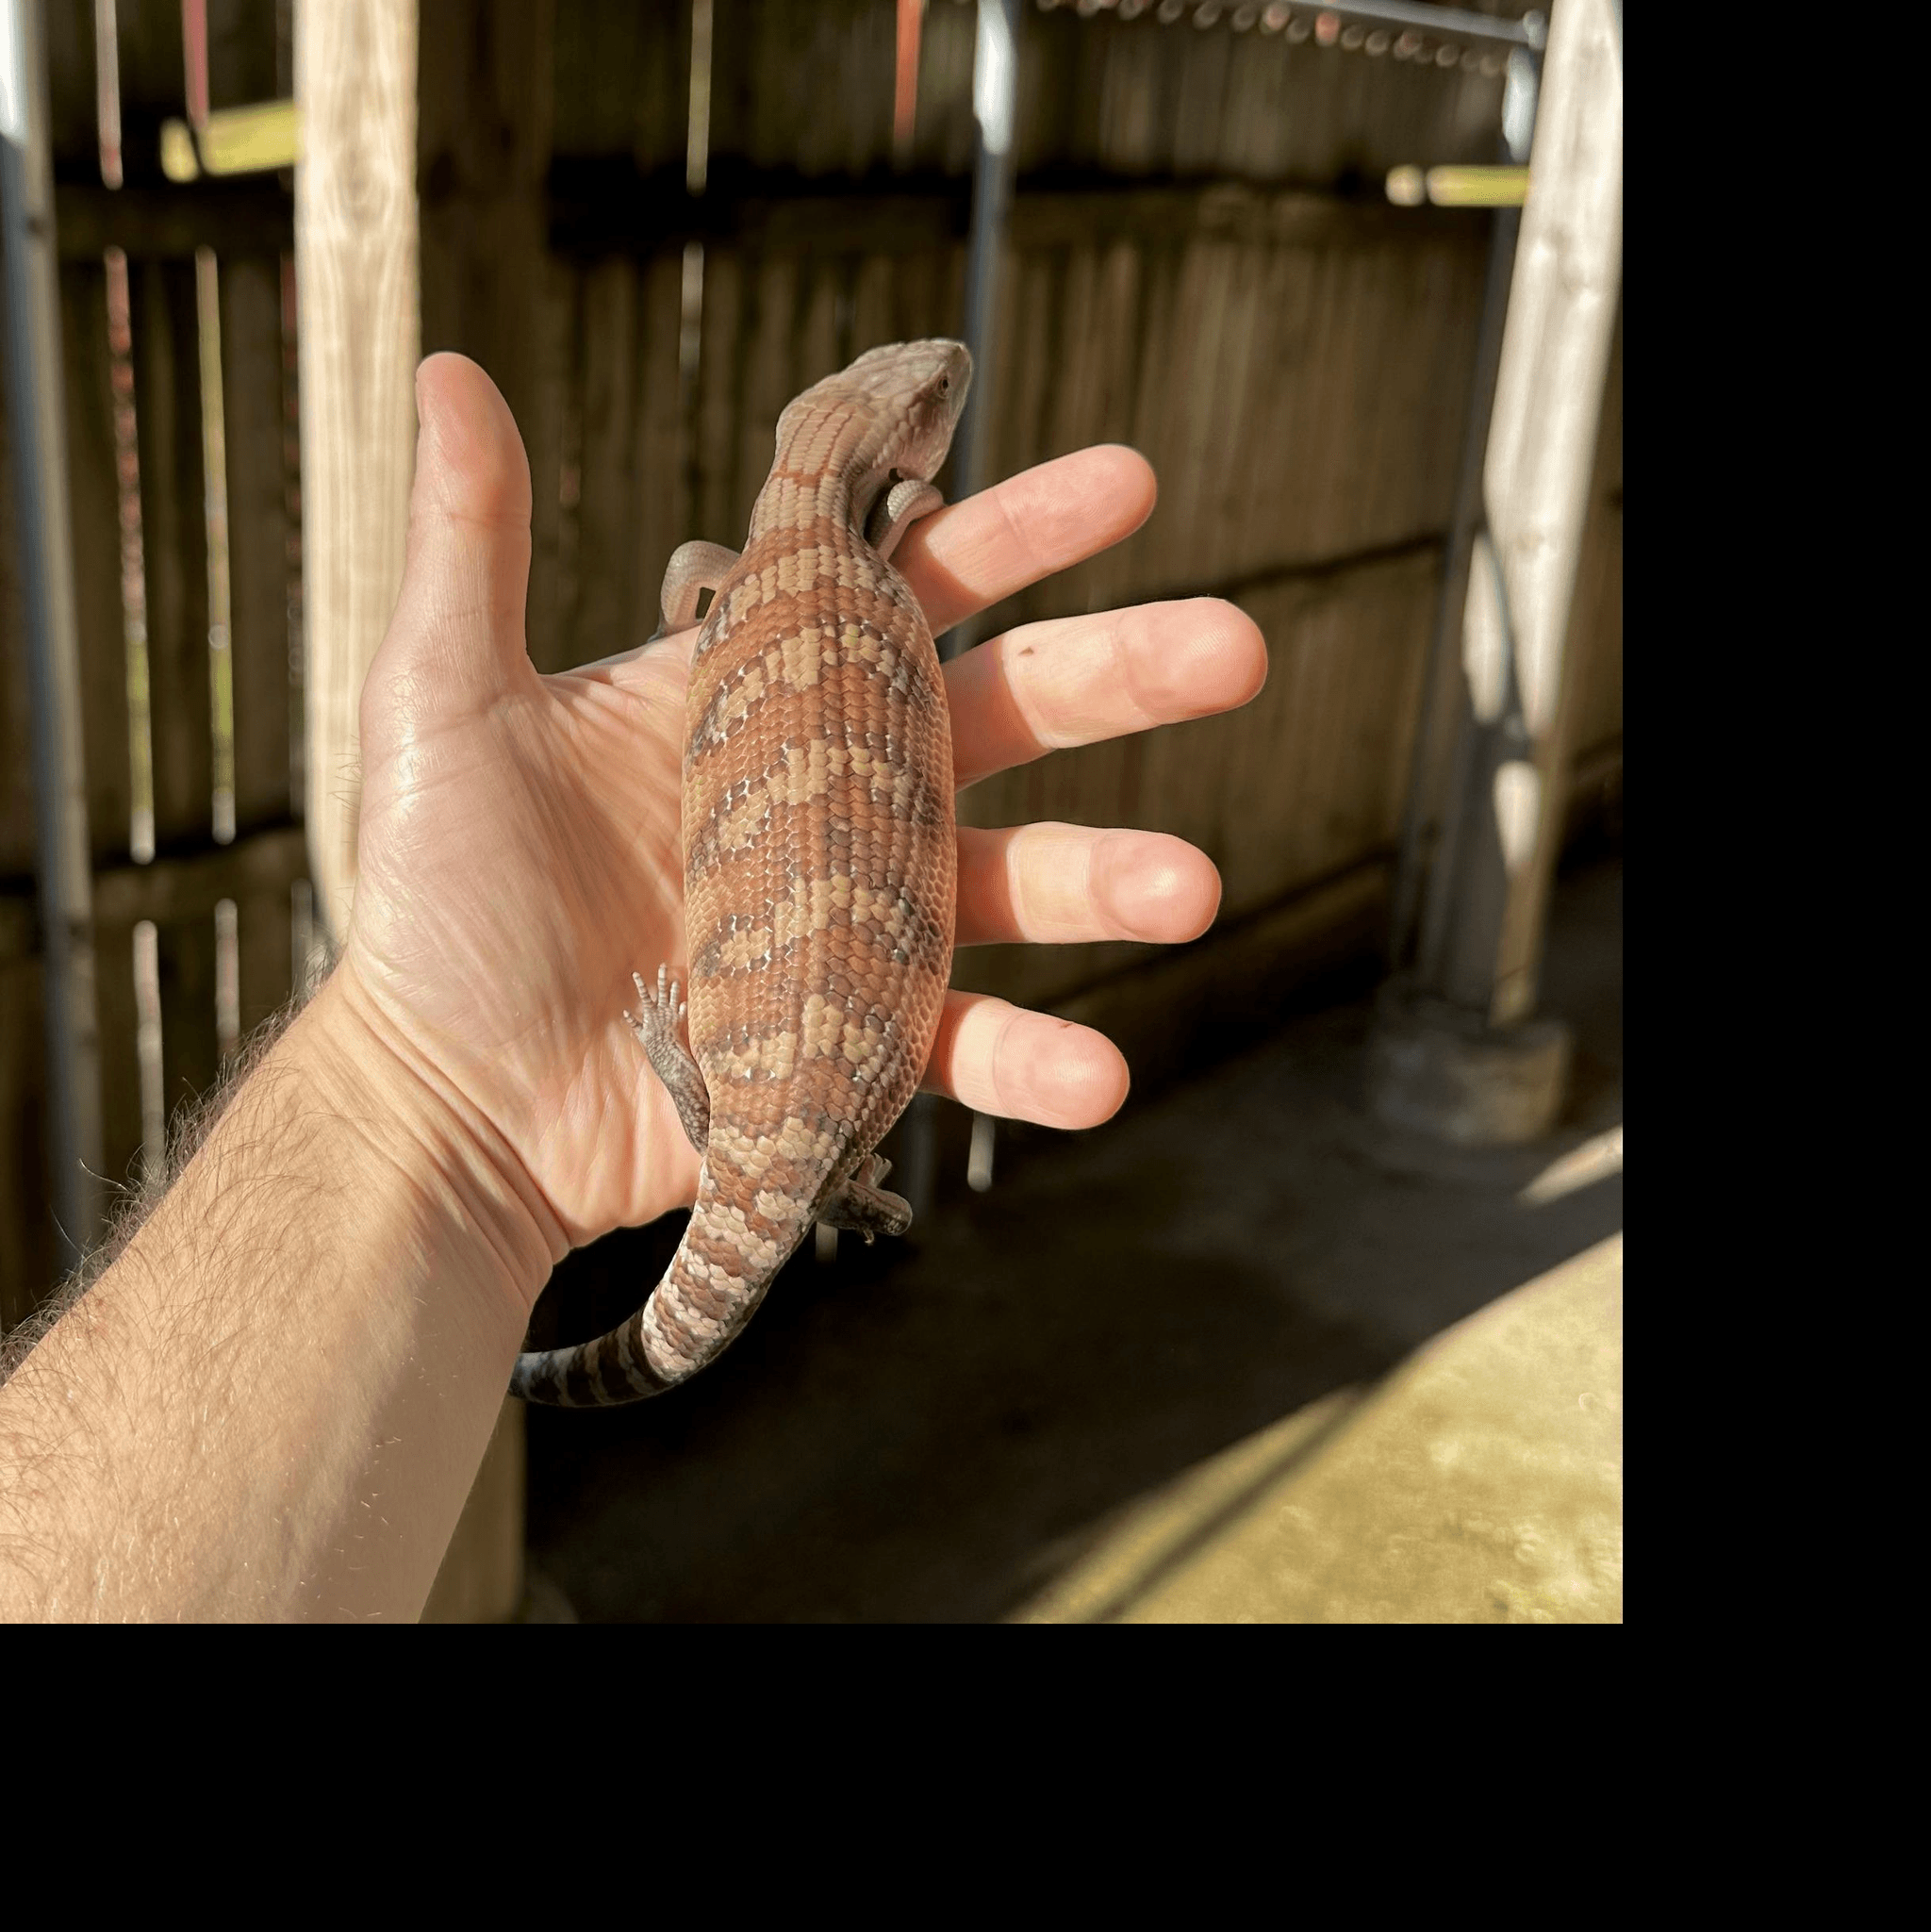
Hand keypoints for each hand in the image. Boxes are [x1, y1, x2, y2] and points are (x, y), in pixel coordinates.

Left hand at [336, 355, 1265, 1261]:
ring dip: (1114, 878)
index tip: (1129, 483)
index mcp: (760, 700)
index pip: (910, 587)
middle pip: (1006, 715)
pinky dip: (1036, 1060)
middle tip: (1237, 647)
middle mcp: (833, 796)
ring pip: (1018, 882)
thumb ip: (476, 545)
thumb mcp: (446, 704)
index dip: (1020, 530)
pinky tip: (1101, 1072)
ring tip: (1194, 887)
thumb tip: (453, 370)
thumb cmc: (439, 901)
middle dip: (1122, 676)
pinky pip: (966, 1044)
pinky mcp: (858, 1042)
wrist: (446, 1099)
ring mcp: (858, 920)